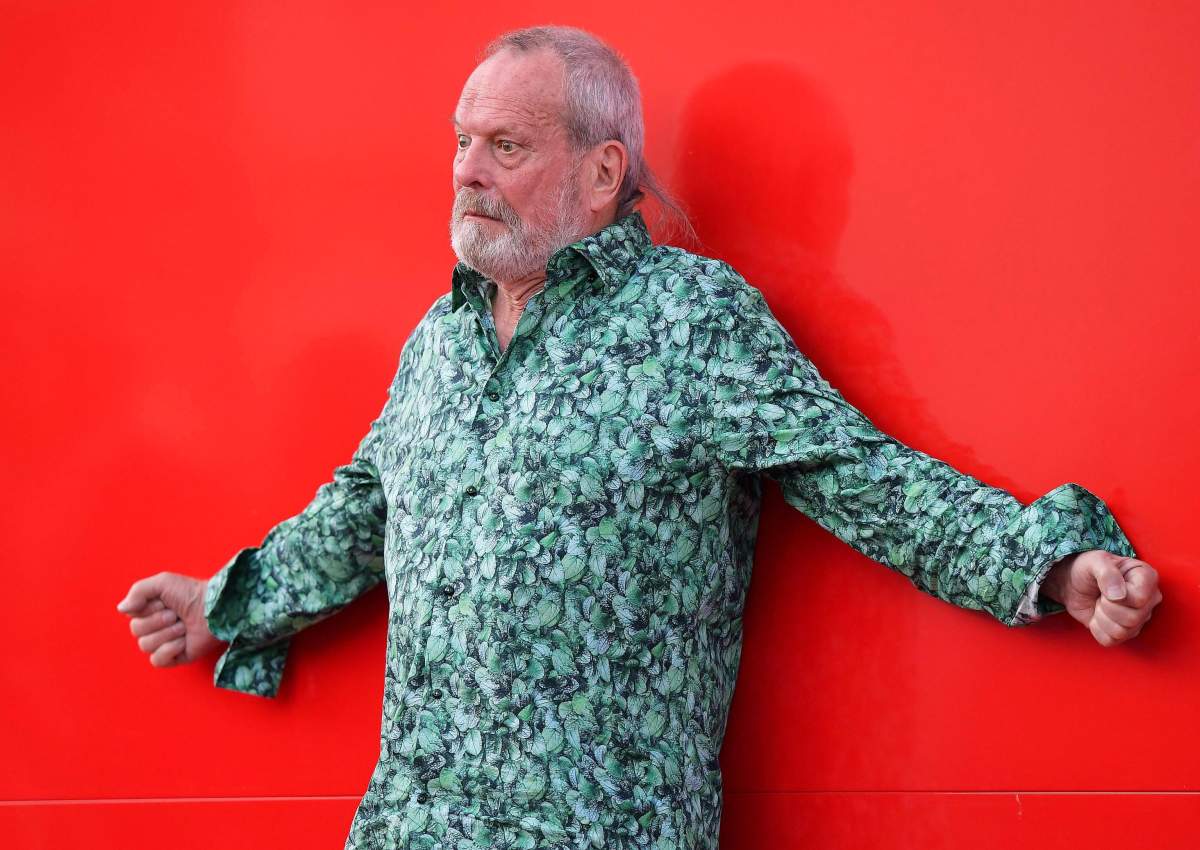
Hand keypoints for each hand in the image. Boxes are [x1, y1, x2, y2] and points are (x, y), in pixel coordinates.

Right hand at [116, 572, 223, 666]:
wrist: (215, 609)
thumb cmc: (191, 593)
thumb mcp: (163, 583)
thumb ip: (138, 591)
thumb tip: (121, 609)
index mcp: (150, 610)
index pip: (132, 616)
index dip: (147, 609)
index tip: (164, 602)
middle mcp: (155, 627)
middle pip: (137, 631)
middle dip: (158, 621)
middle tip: (176, 614)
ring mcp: (165, 643)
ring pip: (146, 646)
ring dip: (167, 634)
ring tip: (183, 626)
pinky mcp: (175, 657)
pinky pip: (157, 660)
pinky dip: (170, 649)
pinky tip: (183, 641)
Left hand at [1041, 550, 1161, 646]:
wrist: (1073, 581)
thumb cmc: (1087, 568)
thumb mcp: (1094, 561)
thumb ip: (1107, 573)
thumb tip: (1118, 596)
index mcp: (1147, 578)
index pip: (1140, 599)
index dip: (1118, 596)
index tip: (1107, 586)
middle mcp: (1149, 600)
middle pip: (1132, 619)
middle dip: (1107, 607)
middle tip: (1101, 595)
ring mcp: (1139, 618)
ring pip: (1122, 632)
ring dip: (1101, 618)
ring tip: (1100, 603)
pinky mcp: (1125, 632)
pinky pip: (1111, 641)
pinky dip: (1097, 629)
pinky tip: (1097, 616)